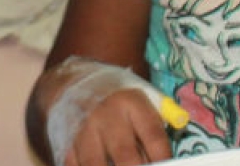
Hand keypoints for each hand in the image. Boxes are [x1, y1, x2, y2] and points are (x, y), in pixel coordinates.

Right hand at [45, 58, 185, 165]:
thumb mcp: (144, 97)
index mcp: (132, 103)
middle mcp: (107, 116)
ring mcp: (83, 131)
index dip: (163, 159)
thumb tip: (174, 150)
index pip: (153, 136)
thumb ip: (161, 121)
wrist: (72, 81)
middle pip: (125, 157)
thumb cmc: (117, 97)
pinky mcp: (65, 143)